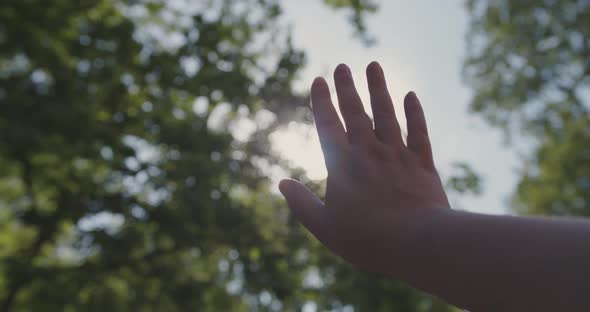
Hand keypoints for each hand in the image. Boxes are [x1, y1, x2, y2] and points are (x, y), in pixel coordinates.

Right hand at [279, 62, 449, 273]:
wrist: (418, 241)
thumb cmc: (367, 239)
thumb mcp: (324, 227)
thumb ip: (301, 204)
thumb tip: (281, 183)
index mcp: (342, 164)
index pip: (328, 125)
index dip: (321, 101)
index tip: (318, 80)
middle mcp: (369, 151)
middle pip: (356, 112)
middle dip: (347, 88)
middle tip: (342, 66)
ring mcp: (397, 154)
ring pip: (387, 113)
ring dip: (379, 89)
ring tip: (373, 65)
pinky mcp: (422, 163)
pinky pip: (418, 131)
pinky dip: (415, 112)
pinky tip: (410, 95)